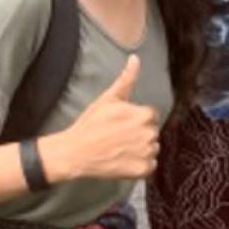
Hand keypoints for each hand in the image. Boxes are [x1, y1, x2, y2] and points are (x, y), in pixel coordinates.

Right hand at [40, 56, 159, 183]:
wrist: (75, 152)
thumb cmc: (90, 124)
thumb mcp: (108, 99)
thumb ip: (127, 79)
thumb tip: (135, 58)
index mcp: (144, 115)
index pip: (151, 116)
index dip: (135, 119)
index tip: (121, 124)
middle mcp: (150, 134)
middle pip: (152, 132)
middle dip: (139, 133)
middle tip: (119, 137)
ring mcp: (147, 153)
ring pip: (152, 148)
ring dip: (141, 149)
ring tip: (120, 148)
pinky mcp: (143, 170)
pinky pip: (150, 165)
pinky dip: (140, 165)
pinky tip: (124, 160)